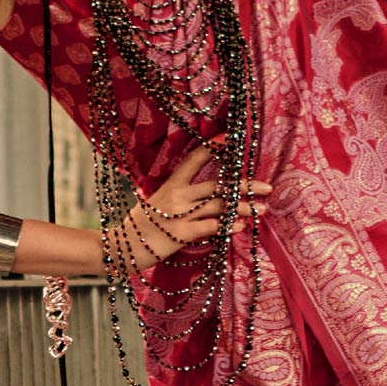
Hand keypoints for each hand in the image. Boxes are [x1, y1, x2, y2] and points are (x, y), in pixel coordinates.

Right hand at [105, 143, 273, 275]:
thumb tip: (207, 199)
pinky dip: (228, 226)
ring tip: (261, 210)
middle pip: (218, 185)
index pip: (194, 158)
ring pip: (219, 206)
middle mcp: (177, 195)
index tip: (231, 138)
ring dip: (244, 207)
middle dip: (245, 186)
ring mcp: (179, 214)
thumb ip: (179, 198)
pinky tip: (241, 226)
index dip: (213, 147)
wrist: (119, 247)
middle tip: (267, 188)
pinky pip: (211, 227)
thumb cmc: (140, 227)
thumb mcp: (156, 203)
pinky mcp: (181, 234)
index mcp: (172, 184)